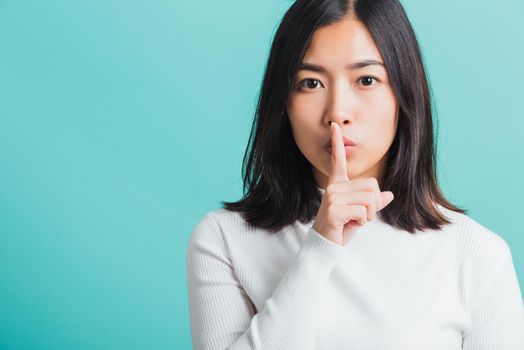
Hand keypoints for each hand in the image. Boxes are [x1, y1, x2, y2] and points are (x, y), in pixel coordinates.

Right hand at [312, 122, 394, 245]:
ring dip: (368, 216)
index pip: (338, 160)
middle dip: (373, 206)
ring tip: (352, 220)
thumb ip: (374, 202)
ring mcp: (332, 197)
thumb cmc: (342, 226)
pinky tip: (348, 225)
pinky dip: (362, 222)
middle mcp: (333, 187)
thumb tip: (389, 195)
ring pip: (370, 200)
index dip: (337, 143)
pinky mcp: (334, 209)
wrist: (326, 243)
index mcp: (338, 184)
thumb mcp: (361, 213)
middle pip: (372, 186)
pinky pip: (363, 212)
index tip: (334, 126)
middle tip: (358, 216)